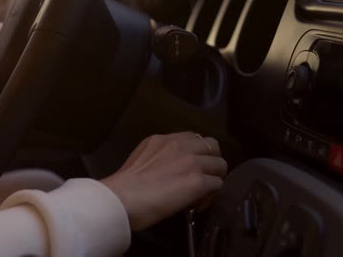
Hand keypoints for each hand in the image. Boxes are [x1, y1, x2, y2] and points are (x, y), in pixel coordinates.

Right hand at [100, 132, 227, 230]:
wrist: (121, 198)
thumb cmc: (123, 186)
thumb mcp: (140, 159)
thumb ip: (158, 157)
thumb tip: (169, 171)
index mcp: (163, 139)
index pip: (192, 138)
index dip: (196, 153)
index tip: (190, 168)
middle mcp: (180, 145)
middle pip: (213, 145)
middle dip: (212, 161)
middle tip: (204, 177)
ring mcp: (191, 162)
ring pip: (220, 164)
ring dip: (214, 178)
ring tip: (203, 194)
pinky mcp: (198, 182)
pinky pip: (217, 185)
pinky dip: (211, 196)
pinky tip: (198, 205)